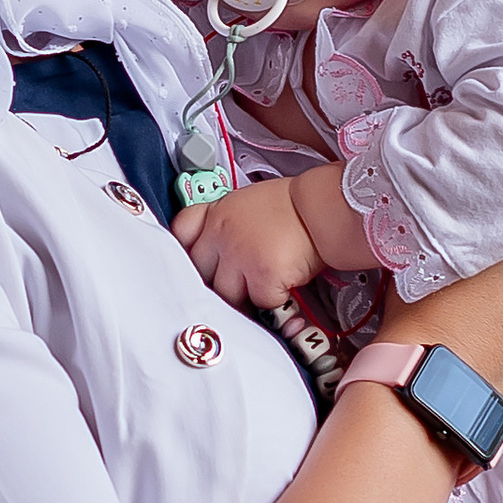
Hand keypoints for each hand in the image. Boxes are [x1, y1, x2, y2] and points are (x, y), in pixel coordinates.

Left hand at [174, 174, 323, 306]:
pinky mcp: (262, 275)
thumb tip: (218, 252)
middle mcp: (222, 234)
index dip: (186, 252)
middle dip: (216, 282)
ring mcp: (240, 256)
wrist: (322, 208)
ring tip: (262, 286)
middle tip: (236, 285)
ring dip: (245, 296)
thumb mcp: (247, 201)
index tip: (196, 264)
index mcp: (218, 213)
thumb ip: (226, 223)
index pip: (181, 233)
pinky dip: (274, 299)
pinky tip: (284, 284)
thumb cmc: (293, 206)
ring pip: (227, 295)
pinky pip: (260, 301)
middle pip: (200, 273)